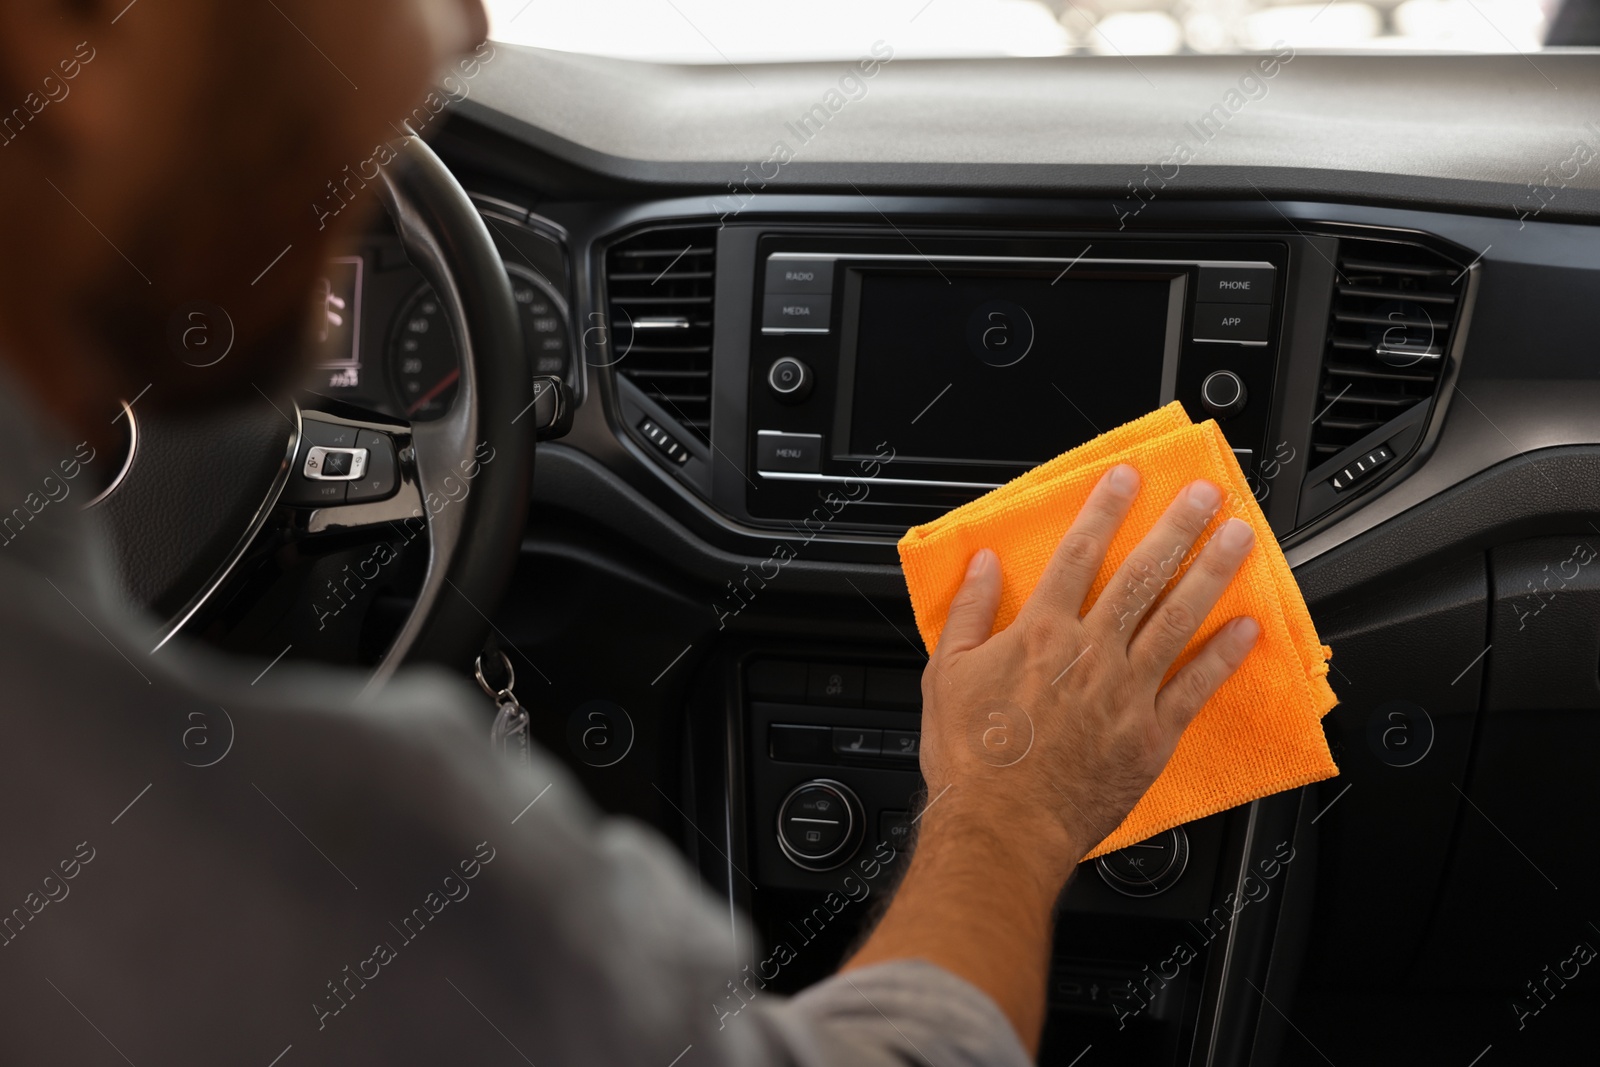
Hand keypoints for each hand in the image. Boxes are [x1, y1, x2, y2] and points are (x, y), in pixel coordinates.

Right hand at [915, 463, 1260, 886]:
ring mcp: (1126, 692)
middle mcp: (1090, 653)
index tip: (1128, 478)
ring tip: (1238, 538)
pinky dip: (1223, 655)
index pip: (1079, 553)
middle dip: (1178, 526)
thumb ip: (966, 612)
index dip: (1105, 509)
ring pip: (1178, 617)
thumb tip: (979, 564)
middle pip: (1142, 574)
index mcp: (1039, 633)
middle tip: (1206, 494)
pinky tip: (1245, 628)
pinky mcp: (1151, 734)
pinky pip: (1196, 687)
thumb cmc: (971, 760)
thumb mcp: (943, 675)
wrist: (1001, 828)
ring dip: (1212, 572)